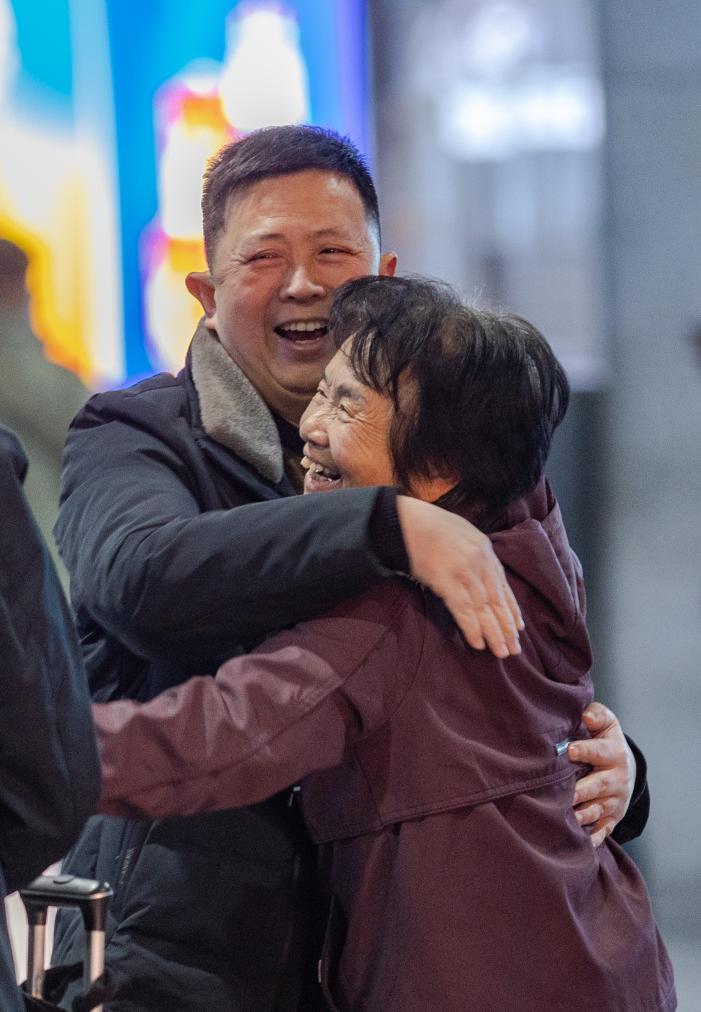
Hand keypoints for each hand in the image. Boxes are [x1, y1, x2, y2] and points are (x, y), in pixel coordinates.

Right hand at [396, 496, 522, 657]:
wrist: (404, 521)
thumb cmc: (428, 526)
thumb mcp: (462, 533)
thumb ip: (475, 553)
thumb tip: (480, 576)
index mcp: (485, 549)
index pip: (503, 586)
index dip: (511, 609)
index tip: (518, 627)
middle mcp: (480, 561)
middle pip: (497, 600)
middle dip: (507, 627)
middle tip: (514, 649)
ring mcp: (464, 571)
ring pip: (484, 609)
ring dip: (494, 633)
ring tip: (501, 651)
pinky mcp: (446, 580)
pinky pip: (464, 610)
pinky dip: (472, 628)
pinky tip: (478, 644)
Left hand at [568, 701, 635, 847]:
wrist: (625, 767)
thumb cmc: (606, 741)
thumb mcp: (606, 723)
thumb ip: (596, 715)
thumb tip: (586, 717)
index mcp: (614, 753)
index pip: (599, 752)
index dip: (585, 751)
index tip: (569, 750)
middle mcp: (617, 779)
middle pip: (599, 785)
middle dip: (583, 790)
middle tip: (566, 793)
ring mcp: (615, 801)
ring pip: (599, 810)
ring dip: (584, 815)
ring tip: (567, 817)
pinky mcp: (611, 818)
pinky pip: (602, 830)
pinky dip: (592, 837)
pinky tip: (579, 842)